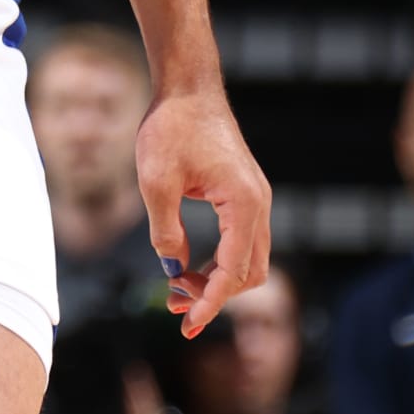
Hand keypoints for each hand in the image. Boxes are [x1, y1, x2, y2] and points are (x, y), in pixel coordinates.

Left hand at [135, 88, 271, 339]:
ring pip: (248, 260)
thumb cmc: (171, 128)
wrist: (187, 89)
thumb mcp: (156, 182)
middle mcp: (258, 204)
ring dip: (216, 281)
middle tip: (174, 307)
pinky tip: (187, 267)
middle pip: (248, 273)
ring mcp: (255, 199)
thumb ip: (166, 231)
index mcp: (243, 203)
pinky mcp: (244, 195)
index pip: (233, 271)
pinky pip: (240, 242)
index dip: (211, 303)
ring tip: (177, 293)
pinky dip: (219, 261)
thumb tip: (172, 270)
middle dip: (214, 295)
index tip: (188, 324)